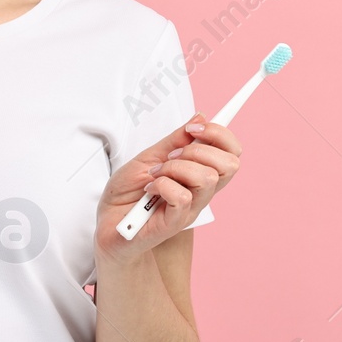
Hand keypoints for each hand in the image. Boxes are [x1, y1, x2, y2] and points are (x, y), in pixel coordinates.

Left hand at [94, 112, 240, 264]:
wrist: (108, 224)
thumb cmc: (128, 193)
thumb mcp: (149, 157)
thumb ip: (175, 140)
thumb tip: (201, 117)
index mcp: (200, 173)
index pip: (232, 153)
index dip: (221, 134)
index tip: (195, 127)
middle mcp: (202, 192)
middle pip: (230, 164)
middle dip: (199, 149)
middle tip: (171, 156)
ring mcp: (191, 209)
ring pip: (207, 178)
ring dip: (176, 168)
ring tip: (156, 175)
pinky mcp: (175, 223)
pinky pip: (182, 197)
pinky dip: (163, 185)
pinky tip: (150, 189)